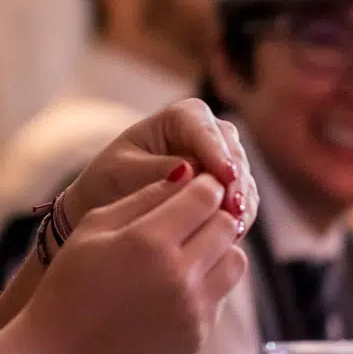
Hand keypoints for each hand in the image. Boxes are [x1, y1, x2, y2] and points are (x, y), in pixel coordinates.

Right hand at [15, 168, 250, 353]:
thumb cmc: (66, 287)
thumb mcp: (91, 230)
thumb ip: (140, 199)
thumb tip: (183, 176)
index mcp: (149, 241)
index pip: (205, 196)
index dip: (203, 185)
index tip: (194, 187)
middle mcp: (180, 275)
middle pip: (227, 225)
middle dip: (213, 214)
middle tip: (193, 217)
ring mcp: (193, 310)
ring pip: (236, 262)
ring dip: (219, 249)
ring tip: (192, 252)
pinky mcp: (197, 337)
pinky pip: (220, 297)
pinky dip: (207, 284)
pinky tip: (175, 287)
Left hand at [59, 99, 258, 238]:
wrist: (110, 205)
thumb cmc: (110, 180)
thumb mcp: (122, 172)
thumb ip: (155, 170)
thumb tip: (189, 168)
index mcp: (180, 117)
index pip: (204, 130)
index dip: (217, 153)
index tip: (226, 176)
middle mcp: (208, 133)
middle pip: (233, 153)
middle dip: (235, 182)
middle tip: (234, 210)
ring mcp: (221, 160)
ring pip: (242, 179)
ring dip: (241, 203)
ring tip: (236, 228)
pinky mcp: (227, 188)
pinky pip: (242, 200)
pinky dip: (239, 216)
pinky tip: (234, 236)